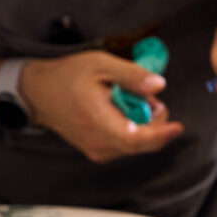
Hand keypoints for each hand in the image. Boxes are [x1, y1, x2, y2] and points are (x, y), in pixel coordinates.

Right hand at [21, 51, 183, 163]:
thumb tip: (159, 85)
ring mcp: (96, 150)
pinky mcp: (96, 151)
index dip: (160, 134)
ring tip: (130, 99)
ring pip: (134, 145)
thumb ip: (131, 75)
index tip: (177, 126)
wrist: (39, 92)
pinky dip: (132, 129)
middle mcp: (97, 142)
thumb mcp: (100, 64)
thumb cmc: (68, 75)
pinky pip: (124, 145)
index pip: (136, 139)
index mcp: (97, 121)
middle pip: (140, 143)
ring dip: (143, 125)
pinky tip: (122, 110)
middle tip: (148, 97)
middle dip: (154, 122)